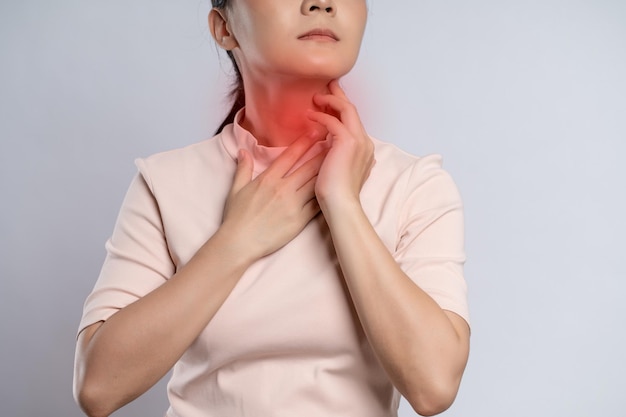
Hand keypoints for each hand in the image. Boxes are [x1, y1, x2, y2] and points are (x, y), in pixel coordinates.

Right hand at [222, 131, 326, 260]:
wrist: (239, 243)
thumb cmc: (236, 218)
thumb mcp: (235, 190)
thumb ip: (242, 169)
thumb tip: (243, 151)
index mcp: (268, 179)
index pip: (289, 156)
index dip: (304, 143)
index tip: (315, 132)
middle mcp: (283, 189)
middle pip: (308, 167)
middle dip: (322, 152)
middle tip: (335, 140)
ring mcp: (293, 204)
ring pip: (315, 183)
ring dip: (328, 171)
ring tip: (340, 160)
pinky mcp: (300, 220)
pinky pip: (316, 204)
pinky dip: (326, 194)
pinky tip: (336, 186)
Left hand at [307, 79, 374, 208]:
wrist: (340, 204)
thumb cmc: (336, 194)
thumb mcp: (338, 169)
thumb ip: (338, 155)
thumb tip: (328, 148)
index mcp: (364, 148)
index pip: (353, 121)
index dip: (342, 108)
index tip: (331, 99)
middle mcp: (364, 142)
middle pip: (353, 110)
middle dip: (339, 96)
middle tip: (328, 84)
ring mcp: (358, 141)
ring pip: (347, 110)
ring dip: (331, 101)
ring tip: (315, 98)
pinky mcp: (348, 142)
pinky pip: (334, 121)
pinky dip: (322, 116)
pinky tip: (310, 115)